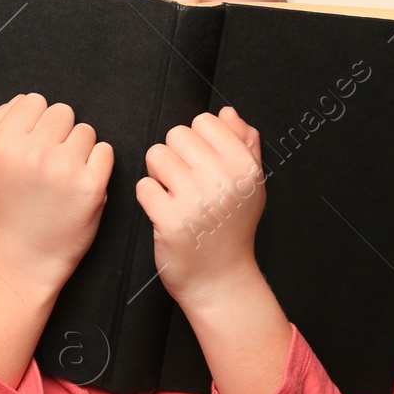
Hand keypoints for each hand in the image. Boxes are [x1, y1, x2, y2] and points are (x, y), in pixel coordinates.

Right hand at [0, 92, 113, 292]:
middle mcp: (32, 152)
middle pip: (62, 112)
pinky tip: (80, 182)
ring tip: (64, 175)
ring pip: (86, 130)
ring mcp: (64, 168)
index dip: (36, 121)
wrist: (25, 257)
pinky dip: (97, 164)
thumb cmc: (5, 209)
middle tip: (50, 161)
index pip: (33, 101)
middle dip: (59, 133)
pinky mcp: (91, 185)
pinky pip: (105, 151)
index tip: (34, 142)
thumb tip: (19, 99)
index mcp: (3, 145)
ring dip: (80, 148)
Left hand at [135, 107, 265, 306]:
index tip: (201, 164)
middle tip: (184, 182)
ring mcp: (196, 201)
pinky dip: (149, 198)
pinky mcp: (170, 221)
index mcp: (245, 168)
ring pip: (156, 156)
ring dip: (159, 175)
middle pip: (176, 135)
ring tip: (174, 195)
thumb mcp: (249, 186)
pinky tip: (165, 212)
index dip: (196, 141)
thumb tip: (228, 112)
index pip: (205, 121)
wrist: (220, 280)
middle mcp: (223, 181)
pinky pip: (144, 186)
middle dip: (175, 155)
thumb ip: (244, 144)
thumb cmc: (231, 229)